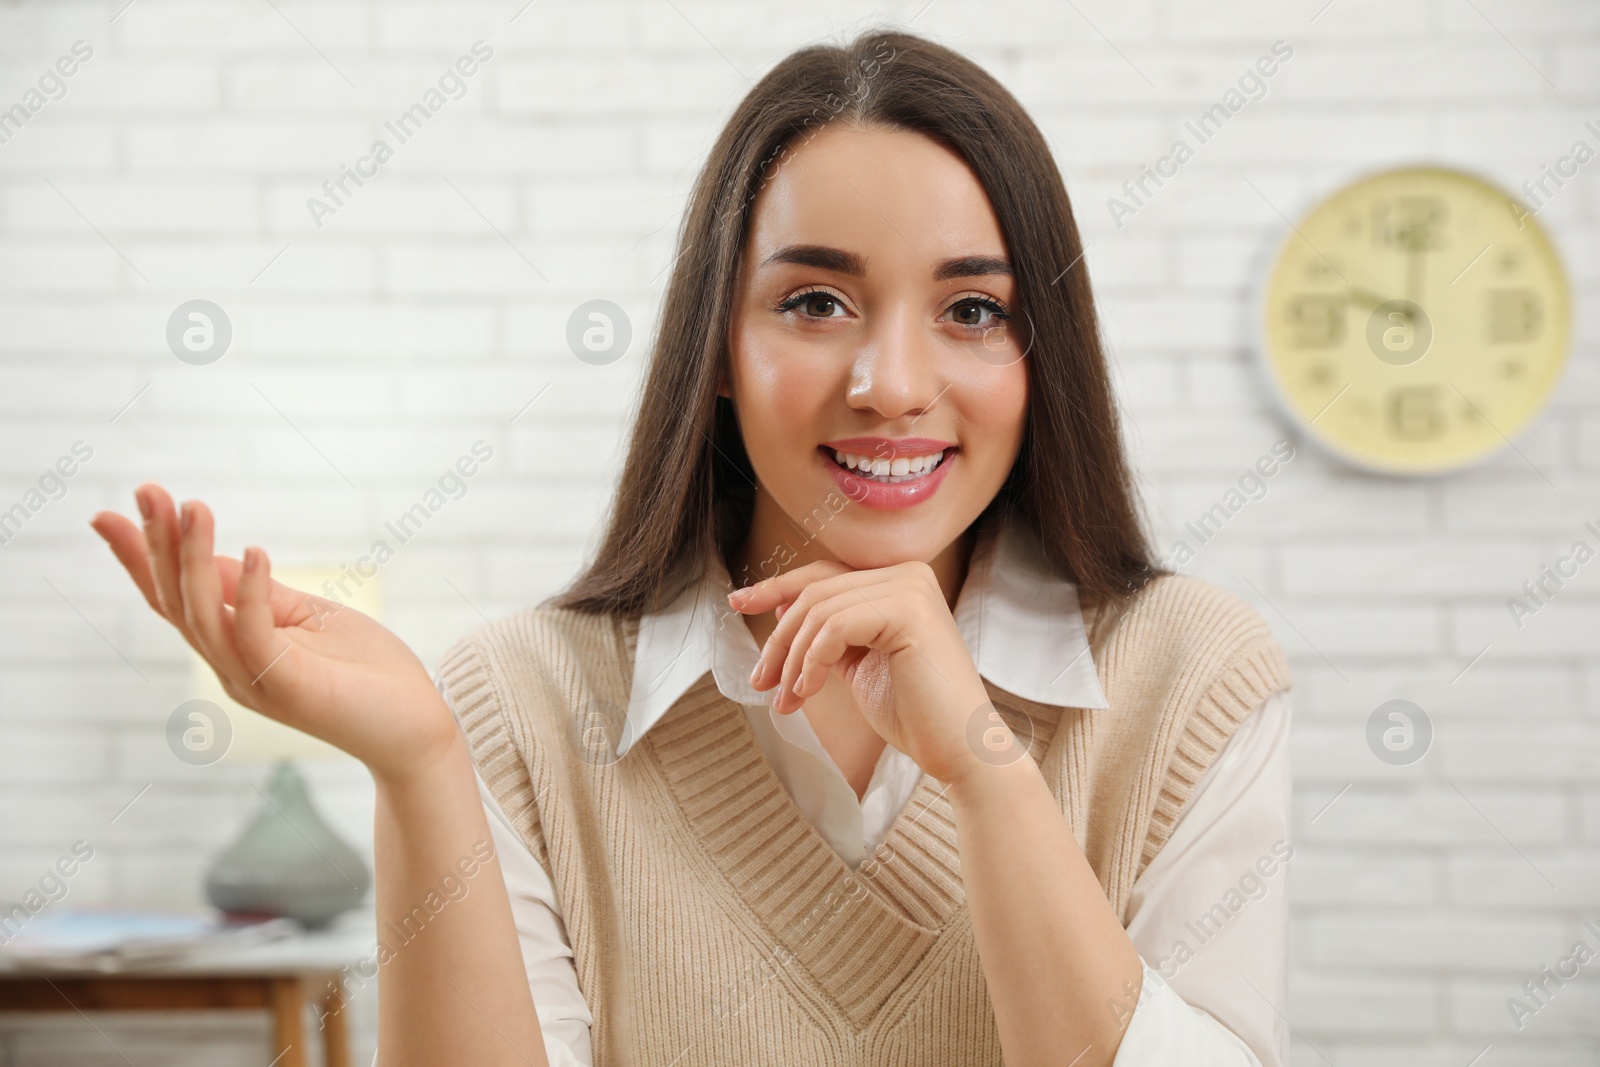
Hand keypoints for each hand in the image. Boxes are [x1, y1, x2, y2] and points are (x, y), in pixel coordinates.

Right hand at [90, 484, 460, 783]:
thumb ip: (261, 594)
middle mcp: (231, 668)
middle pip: (176, 603)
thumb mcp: (308, 617)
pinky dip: (251, 593)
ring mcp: (255, 682)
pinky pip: (256, 636)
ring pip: (205, 616)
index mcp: (232, 649)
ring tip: (194, 507)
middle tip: (148, 490)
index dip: (140, 559)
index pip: (173, 600)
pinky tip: (254, 551)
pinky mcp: (291, 688)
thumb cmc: (366, 671)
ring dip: (194, 559)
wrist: (417, 728)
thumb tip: (213, 553)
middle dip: (158, 545)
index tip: (105, 515)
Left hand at [729, 559, 996, 785]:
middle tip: (760, 681)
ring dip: (791, 660)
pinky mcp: (909, 611)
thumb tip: (778, 608)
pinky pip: (835, 627)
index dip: (776, 587)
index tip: (738, 603)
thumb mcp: (858, 662)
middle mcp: (908, 574)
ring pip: (819, 611)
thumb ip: (828, 633)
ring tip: (786, 699)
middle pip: (815, 592)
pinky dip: (812, 662)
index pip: (824, 575)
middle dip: (779, 639)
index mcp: (899, 581)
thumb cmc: (914, 714)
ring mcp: (911, 588)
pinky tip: (808, 692)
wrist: (960, 751)